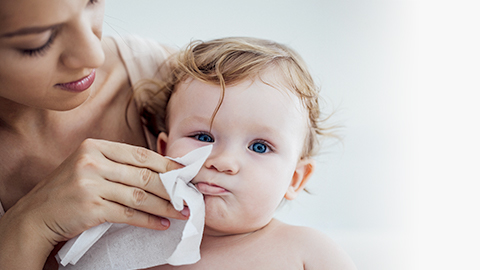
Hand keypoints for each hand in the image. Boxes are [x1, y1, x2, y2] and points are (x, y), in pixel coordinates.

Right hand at [12, 138, 187, 244]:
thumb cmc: (68, 190)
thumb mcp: (89, 166)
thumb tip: (160, 171)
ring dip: (165, 206)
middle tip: (189, 197)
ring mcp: (90, 184)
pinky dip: (148, 220)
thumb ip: (118, 164)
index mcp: (95, 147)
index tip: (184, 173)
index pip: (140, 154)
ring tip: (182, 213)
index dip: (166, 164)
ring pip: (139, 195)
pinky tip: (161, 224)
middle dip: (171, 188)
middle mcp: (92, 162)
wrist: (37, 215)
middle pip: (143, 174)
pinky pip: (128, 213)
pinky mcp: (90, 208)